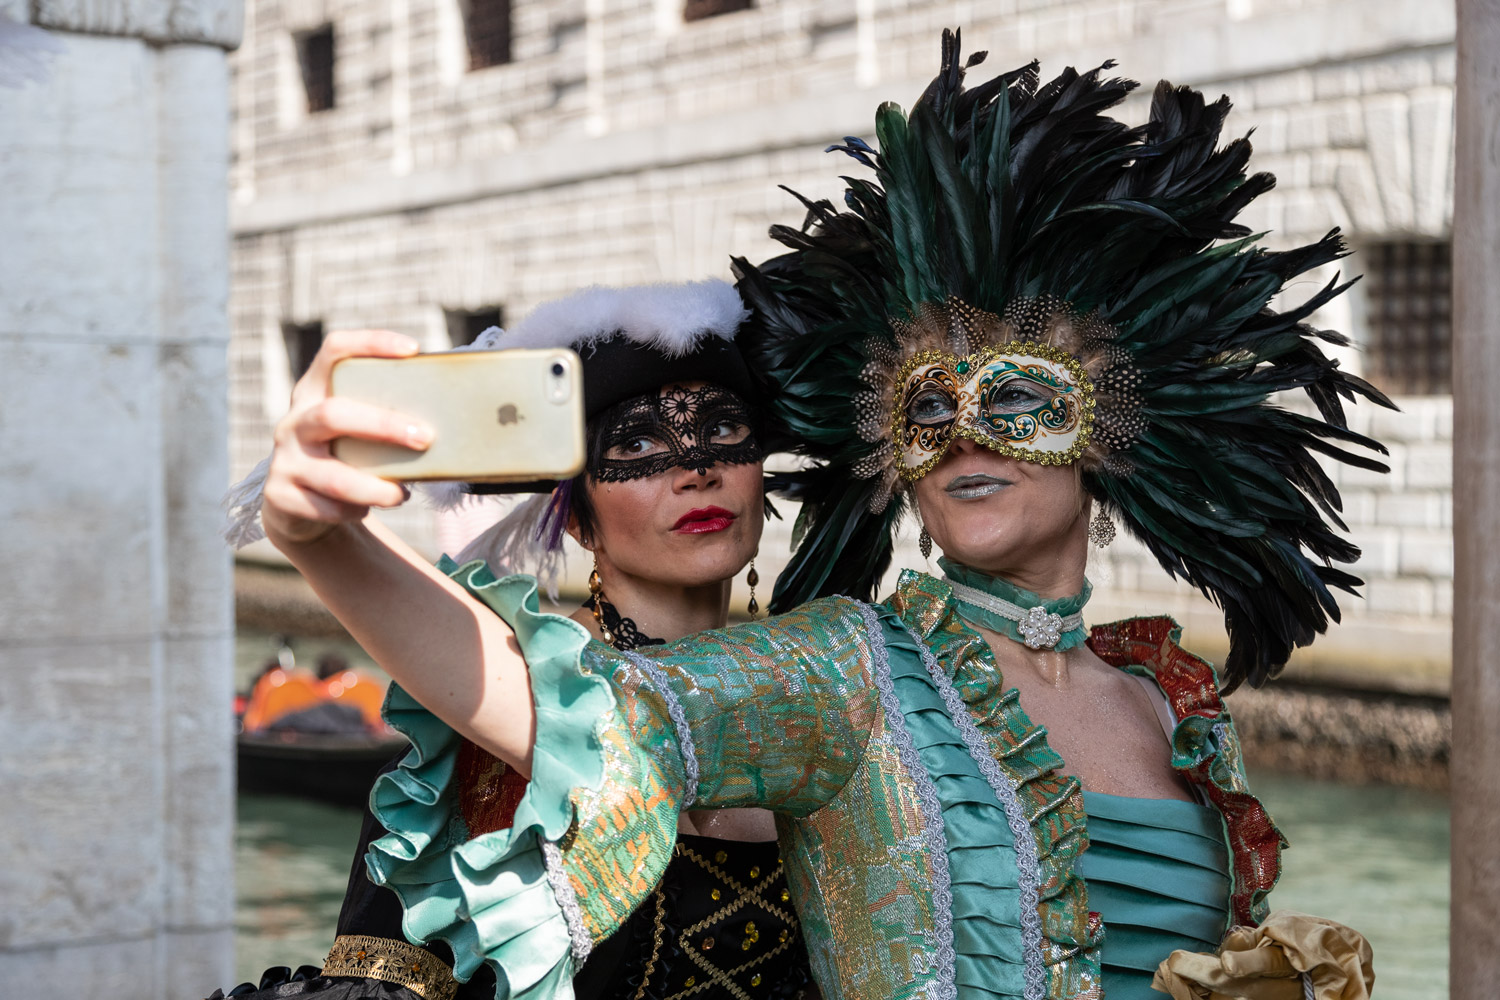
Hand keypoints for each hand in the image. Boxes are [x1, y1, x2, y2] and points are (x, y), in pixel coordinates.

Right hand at [261, 330, 432, 546]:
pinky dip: (355, 510)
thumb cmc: (345, 457)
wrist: (297, 505)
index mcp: (314, 392)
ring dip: (374, 487)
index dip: (370, 343)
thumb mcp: (356, 432)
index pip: (335, 351)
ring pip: (333, 475)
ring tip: (402, 494)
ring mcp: (284, 460)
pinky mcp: (281, 496)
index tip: (412, 349)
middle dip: (383, 426)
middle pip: (334, 414)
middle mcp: (295, 421)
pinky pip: (325, 507)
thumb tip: (451, 418)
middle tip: (425, 438)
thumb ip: (384, 418)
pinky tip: (371, 509)